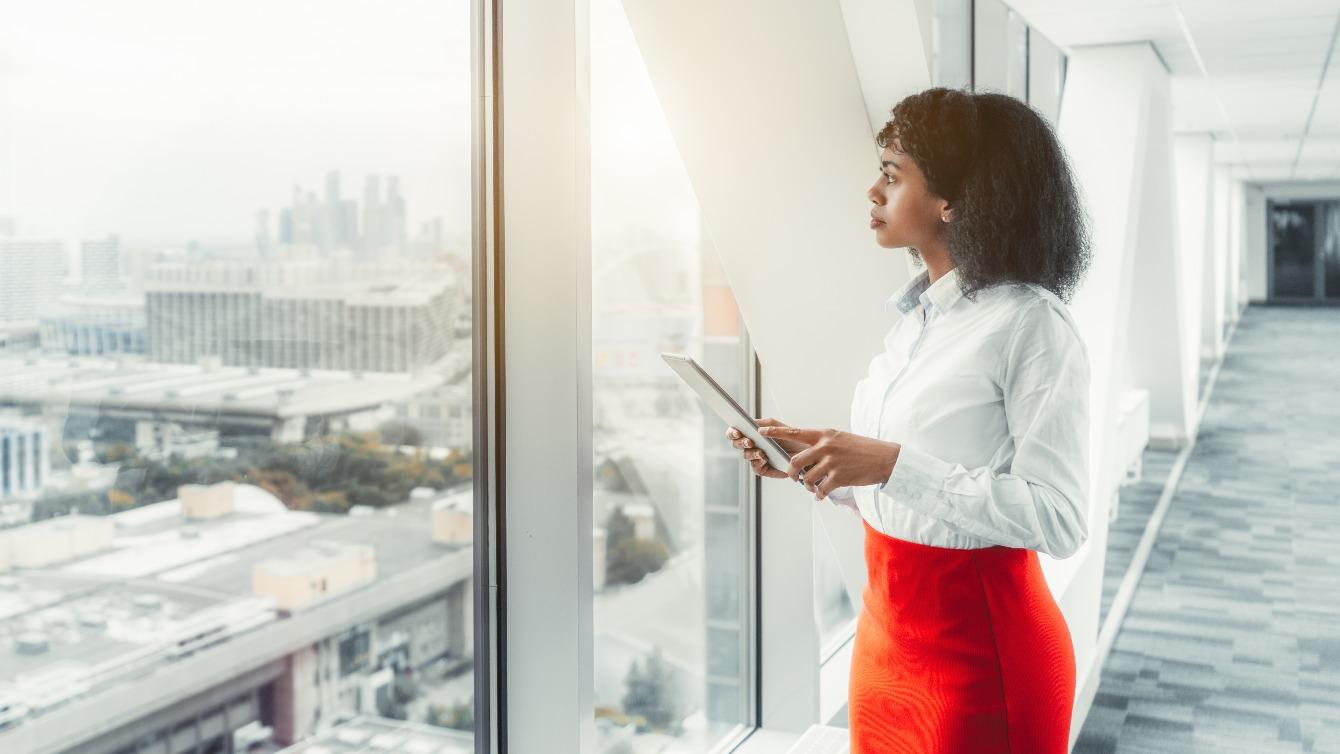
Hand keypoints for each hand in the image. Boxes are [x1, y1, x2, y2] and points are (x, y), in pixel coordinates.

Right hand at [725, 418, 800, 478]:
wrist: (804, 450)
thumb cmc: (788, 436)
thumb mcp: (775, 425)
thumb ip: (762, 424)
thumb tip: (752, 425)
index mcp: (750, 434)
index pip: (734, 433)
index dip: (732, 432)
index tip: (736, 432)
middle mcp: (751, 446)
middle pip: (737, 445)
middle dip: (741, 443)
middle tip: (750, 442)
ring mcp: (756, 458)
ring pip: (747, 456)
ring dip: (752, 454)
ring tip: (761, 453)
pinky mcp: (764, 469)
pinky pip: (758, 469)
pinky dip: (761, 464)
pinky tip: (766, 460)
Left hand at [758, 426, 900, 499]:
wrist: (885, 458)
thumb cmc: (861, 448)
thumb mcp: (840, 438)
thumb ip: (822, 443)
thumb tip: (804, 454)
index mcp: (824, 435)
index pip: (794, 432)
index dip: (775, 433)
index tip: (760, 433)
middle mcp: (826, 447)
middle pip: (795, 461)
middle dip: (791, 473)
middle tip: (793, 477)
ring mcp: (832, 462)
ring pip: (806, 478)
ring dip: (806, 486)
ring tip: (812, 487)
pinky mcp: (839, 477)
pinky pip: (820, 489)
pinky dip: (818, 494)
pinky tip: (821, 494)